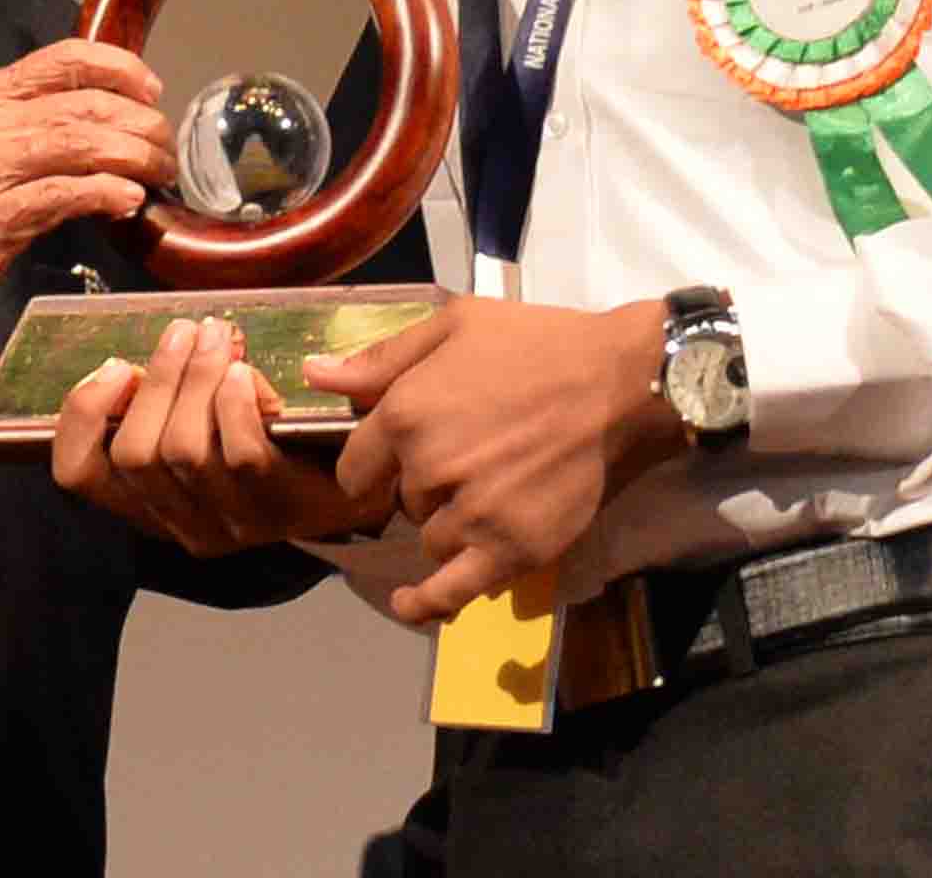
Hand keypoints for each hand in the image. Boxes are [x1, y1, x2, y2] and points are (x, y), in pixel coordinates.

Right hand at [0, 41, 173, 333]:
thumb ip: (43, 122)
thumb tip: (122, 118)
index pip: (64, 58)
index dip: (119, 67)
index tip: (153, 91)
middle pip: (84, 105)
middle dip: (141, 125)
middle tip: (166, 151)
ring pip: (80, 144)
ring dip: (134, 159)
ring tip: (158, 175)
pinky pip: (64, 195)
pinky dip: (105, 194)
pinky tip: (129, 202)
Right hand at [48, 315, 375, 557]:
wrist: (359, 485)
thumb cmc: (268, 443)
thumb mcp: (201, 428)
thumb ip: (160, 406)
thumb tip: (128, 367)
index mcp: (148, 503)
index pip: (79, 474)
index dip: (80, 416)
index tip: (113, 366)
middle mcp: (181, 523)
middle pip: (134, 454)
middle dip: (156, 379)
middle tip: (184, 329)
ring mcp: (231, 523)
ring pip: (184, 449)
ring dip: (195, 378)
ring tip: (218, 336)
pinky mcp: (279, 509)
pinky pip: (241, 453)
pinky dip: (236, 403)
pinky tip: (246, 373)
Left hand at [318, 296, 684, 625]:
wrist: (618, 384)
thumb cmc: (535, 344)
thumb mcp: (451, 326)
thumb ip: (379, 359)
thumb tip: (312, 376)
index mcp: (405, 415)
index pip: (356, 466)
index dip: (371, 466)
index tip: (392, 461)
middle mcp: (429, 470)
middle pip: (401, 500)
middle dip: (422, 486)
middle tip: (468, 458)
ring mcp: (471, 515)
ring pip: (429, 538)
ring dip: (446, 523)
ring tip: (488, 493)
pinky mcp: (512, 550)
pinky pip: (454, 589)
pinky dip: (428, 603)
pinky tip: (410, 605)